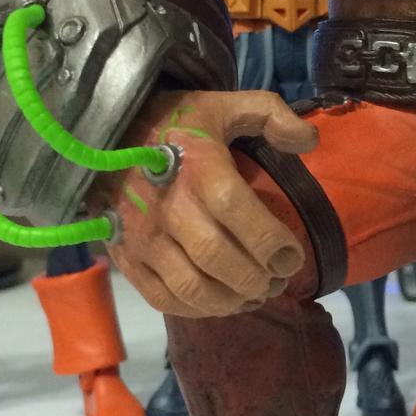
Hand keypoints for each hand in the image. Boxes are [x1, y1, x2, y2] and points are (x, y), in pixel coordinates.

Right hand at [102, 90, 318, 317]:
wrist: (107, 137)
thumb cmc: (176, 126)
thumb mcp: (223, 106)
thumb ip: (270, 114)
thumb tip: (308, 140)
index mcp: (197, 167)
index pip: (237, 211)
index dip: (271, 241)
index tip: (293, 256)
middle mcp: (167, 207)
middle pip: (217, 257)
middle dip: (257, 277)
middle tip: (278, 279)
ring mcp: (142, 237)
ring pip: (192, 286)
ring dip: (231, 300)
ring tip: (256, 293)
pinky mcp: (126, 259)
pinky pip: (164, 298)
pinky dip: (198, 309)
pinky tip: (223, 302)